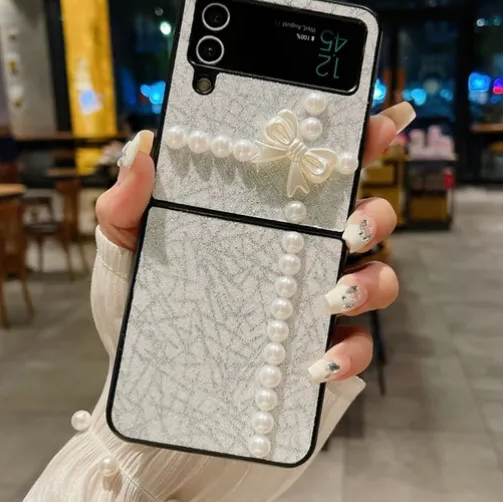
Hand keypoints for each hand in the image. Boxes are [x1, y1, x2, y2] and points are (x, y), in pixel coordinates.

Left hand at [95, 102, 413, 381]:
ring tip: (334, 296)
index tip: (377, 126)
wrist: (141, 375)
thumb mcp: (126, 246)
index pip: (317, 170)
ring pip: (374, 278)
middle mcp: (297, 249)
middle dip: (373, 215)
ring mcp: (309, 297)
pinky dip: (350, 351)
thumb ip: (128, 202)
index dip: (356, 143)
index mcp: (262, 214)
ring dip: (371, 283)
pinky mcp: (314, 346)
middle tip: (349, 228)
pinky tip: (319, 361)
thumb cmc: (139, 301)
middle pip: (363, 219)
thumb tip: (141, 150)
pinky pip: (354, 345)